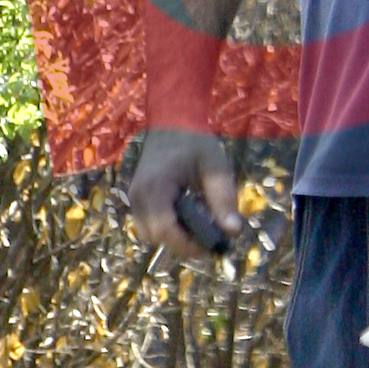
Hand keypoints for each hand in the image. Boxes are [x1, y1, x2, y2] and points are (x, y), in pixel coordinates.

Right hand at [127, 129, 239, 258]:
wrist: (173, 122)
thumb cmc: (195, 141)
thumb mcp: (216, 167)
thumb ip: (224, 199)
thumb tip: (233, 233)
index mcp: (155, 186)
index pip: (164, 229)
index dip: (188, 244)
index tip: (213, 246)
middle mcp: (138, 195)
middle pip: (155, 236)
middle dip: (183, 242)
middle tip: (211, 234)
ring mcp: (134, 198)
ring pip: (150, 234)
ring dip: (176, 235)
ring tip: (200, 218)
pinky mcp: (138, 199)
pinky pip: (150, 224)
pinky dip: (170, 226)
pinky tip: (190, 211)